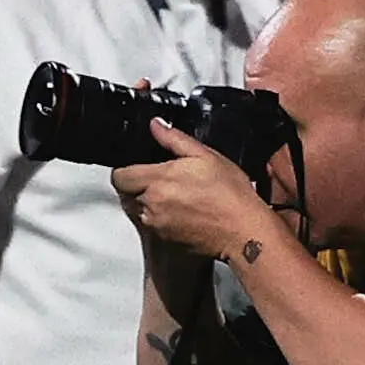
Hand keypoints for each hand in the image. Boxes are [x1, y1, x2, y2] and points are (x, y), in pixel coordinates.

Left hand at [111, 120, 283, 263]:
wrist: (244, 232)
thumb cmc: (232, 197)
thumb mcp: (207, 156)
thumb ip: (175, 139)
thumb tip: (156, 126)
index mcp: (158, 180)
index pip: (119, 175)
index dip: (127, 169)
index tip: (138, 167)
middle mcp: (152, 203)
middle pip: (127, 192)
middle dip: (138, 185)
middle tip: (161, 180)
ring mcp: (156, 223)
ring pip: (138, 209)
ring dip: (148, 202)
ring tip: (175, 196)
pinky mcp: (165, 238)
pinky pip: (151, 225)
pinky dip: (160, 217)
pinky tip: (181, 211)